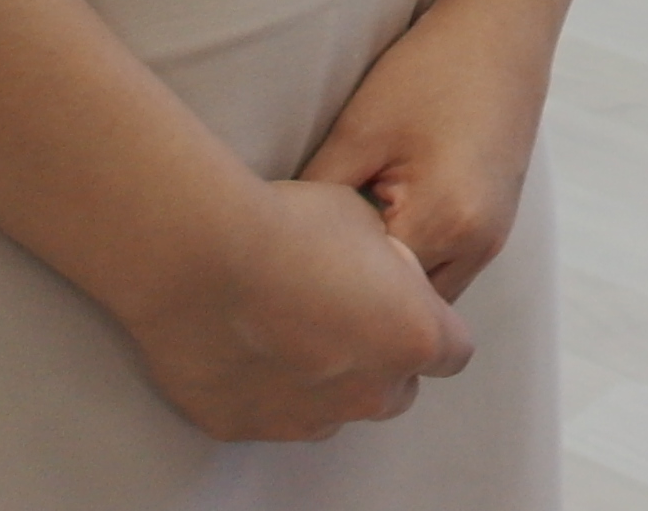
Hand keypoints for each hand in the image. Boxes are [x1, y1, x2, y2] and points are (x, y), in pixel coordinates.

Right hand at [120, 173, 473, 441]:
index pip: (452, 350)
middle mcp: (368, 392)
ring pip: (335, 409)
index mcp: (412, 338)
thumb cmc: (284, 227)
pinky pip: (272, 414)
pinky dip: (265, 388)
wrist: (195, 257)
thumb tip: (378, 274)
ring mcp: (306, 418)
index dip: (429, 324)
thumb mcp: (362, 220)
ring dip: (324, 380)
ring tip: (285, 328)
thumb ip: (387, 264)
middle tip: (341, 314)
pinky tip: (241, 345)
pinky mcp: (247, 428)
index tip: (403, 302)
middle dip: (380, 359)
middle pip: (395, 389)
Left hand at [296, 0, 550, 304]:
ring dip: (379, 295)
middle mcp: (478, 244)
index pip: (367, 300)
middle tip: (287, 299)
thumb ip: (317, 202)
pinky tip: (364, 247)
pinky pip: (440, 275)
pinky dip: (404, 273)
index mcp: (444, 221)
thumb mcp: (358, 133)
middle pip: (398, 315)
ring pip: (421, 301)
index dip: (317, 301)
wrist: (502, 28)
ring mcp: (493, 240)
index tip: (271, 294)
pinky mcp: (494, 228)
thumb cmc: (428, 71)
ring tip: (323, 275)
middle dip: (350, 310)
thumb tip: (271, 254)